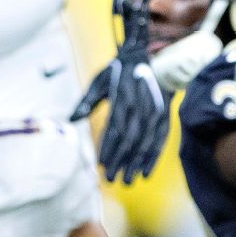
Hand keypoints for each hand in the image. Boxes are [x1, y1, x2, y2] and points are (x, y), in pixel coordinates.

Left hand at [70, 4, 170, 184]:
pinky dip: (153, 156)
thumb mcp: (98, 81)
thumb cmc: (115, 72)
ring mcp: (154, 110)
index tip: (100, 166)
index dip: (108, 149)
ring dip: (137, 163)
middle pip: (130, 140)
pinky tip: (146, 171)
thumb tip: (71, 118)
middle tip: (112, 180)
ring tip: (128, 180)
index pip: (114, 130)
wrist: (142, 56)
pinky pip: (160, 139)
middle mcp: (139, 106)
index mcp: (121, 98)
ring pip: (145, 142)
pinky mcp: (164, 115)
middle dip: (121, 161)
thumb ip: (86, 101)